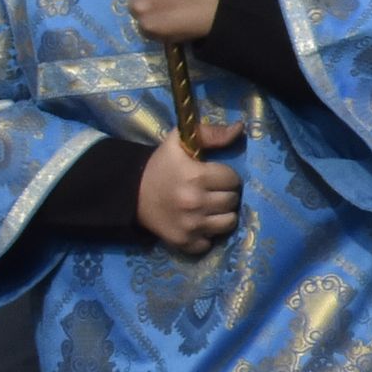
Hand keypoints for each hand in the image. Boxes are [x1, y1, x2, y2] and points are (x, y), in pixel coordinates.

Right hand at [138, 117, 246, 250]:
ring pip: (228, 223)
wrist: (131, 193)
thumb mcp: (180, 141)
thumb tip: (240, 128)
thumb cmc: (160, 166)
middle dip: (226, 195)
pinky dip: (207, 235)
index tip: (215, 176)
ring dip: (222, 215)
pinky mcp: (184, 242)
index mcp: (196, 177)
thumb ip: (211, 133)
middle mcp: (195, 203)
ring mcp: (190, 225)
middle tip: (212, 192)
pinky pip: (210, 242)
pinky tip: (199, 224)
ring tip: (210, 208)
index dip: (226, 176)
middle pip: (232, 201)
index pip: (233, 179)